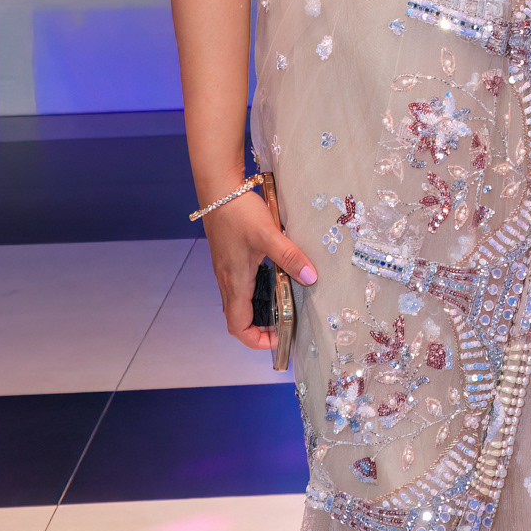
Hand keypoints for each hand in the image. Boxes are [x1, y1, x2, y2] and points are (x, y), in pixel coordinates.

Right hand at [203, 189, 317, 350]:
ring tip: (282, 306)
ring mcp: (226, 270)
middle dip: (260, 329)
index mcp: (235, 282)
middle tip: (285, 325)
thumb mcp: (269, 235)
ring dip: (258, 312)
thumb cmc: (239, 213)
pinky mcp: (229, 259)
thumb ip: (290, 257)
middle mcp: (227, 281)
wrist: (219, 190)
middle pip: (237, 319)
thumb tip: (311, 278)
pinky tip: (274, 279)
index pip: (238, 327)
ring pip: (238, 303)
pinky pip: (240, 287)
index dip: (256, 340)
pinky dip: (256, 293)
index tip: (278, 338)